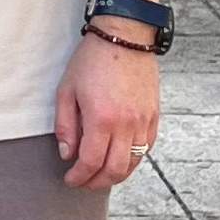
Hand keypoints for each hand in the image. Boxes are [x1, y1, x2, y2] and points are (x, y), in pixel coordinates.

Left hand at [54, 33, 159, 191]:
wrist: (125, 36)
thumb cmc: (92, 61)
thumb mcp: (66, 91)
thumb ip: (65, 126)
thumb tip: (67, 154)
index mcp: (102, 119)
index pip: (91, 162)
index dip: (79, 177)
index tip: (70, 179)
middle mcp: (127, 124)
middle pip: (114, 169)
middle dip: (97, 182)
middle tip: (83, 182)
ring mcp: (144, 121)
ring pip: (133, 162)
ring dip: (116, 175)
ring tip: (100, 175)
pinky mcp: (154, 116)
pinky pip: (147, 147)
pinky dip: (133, 159)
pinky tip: (119, 159)